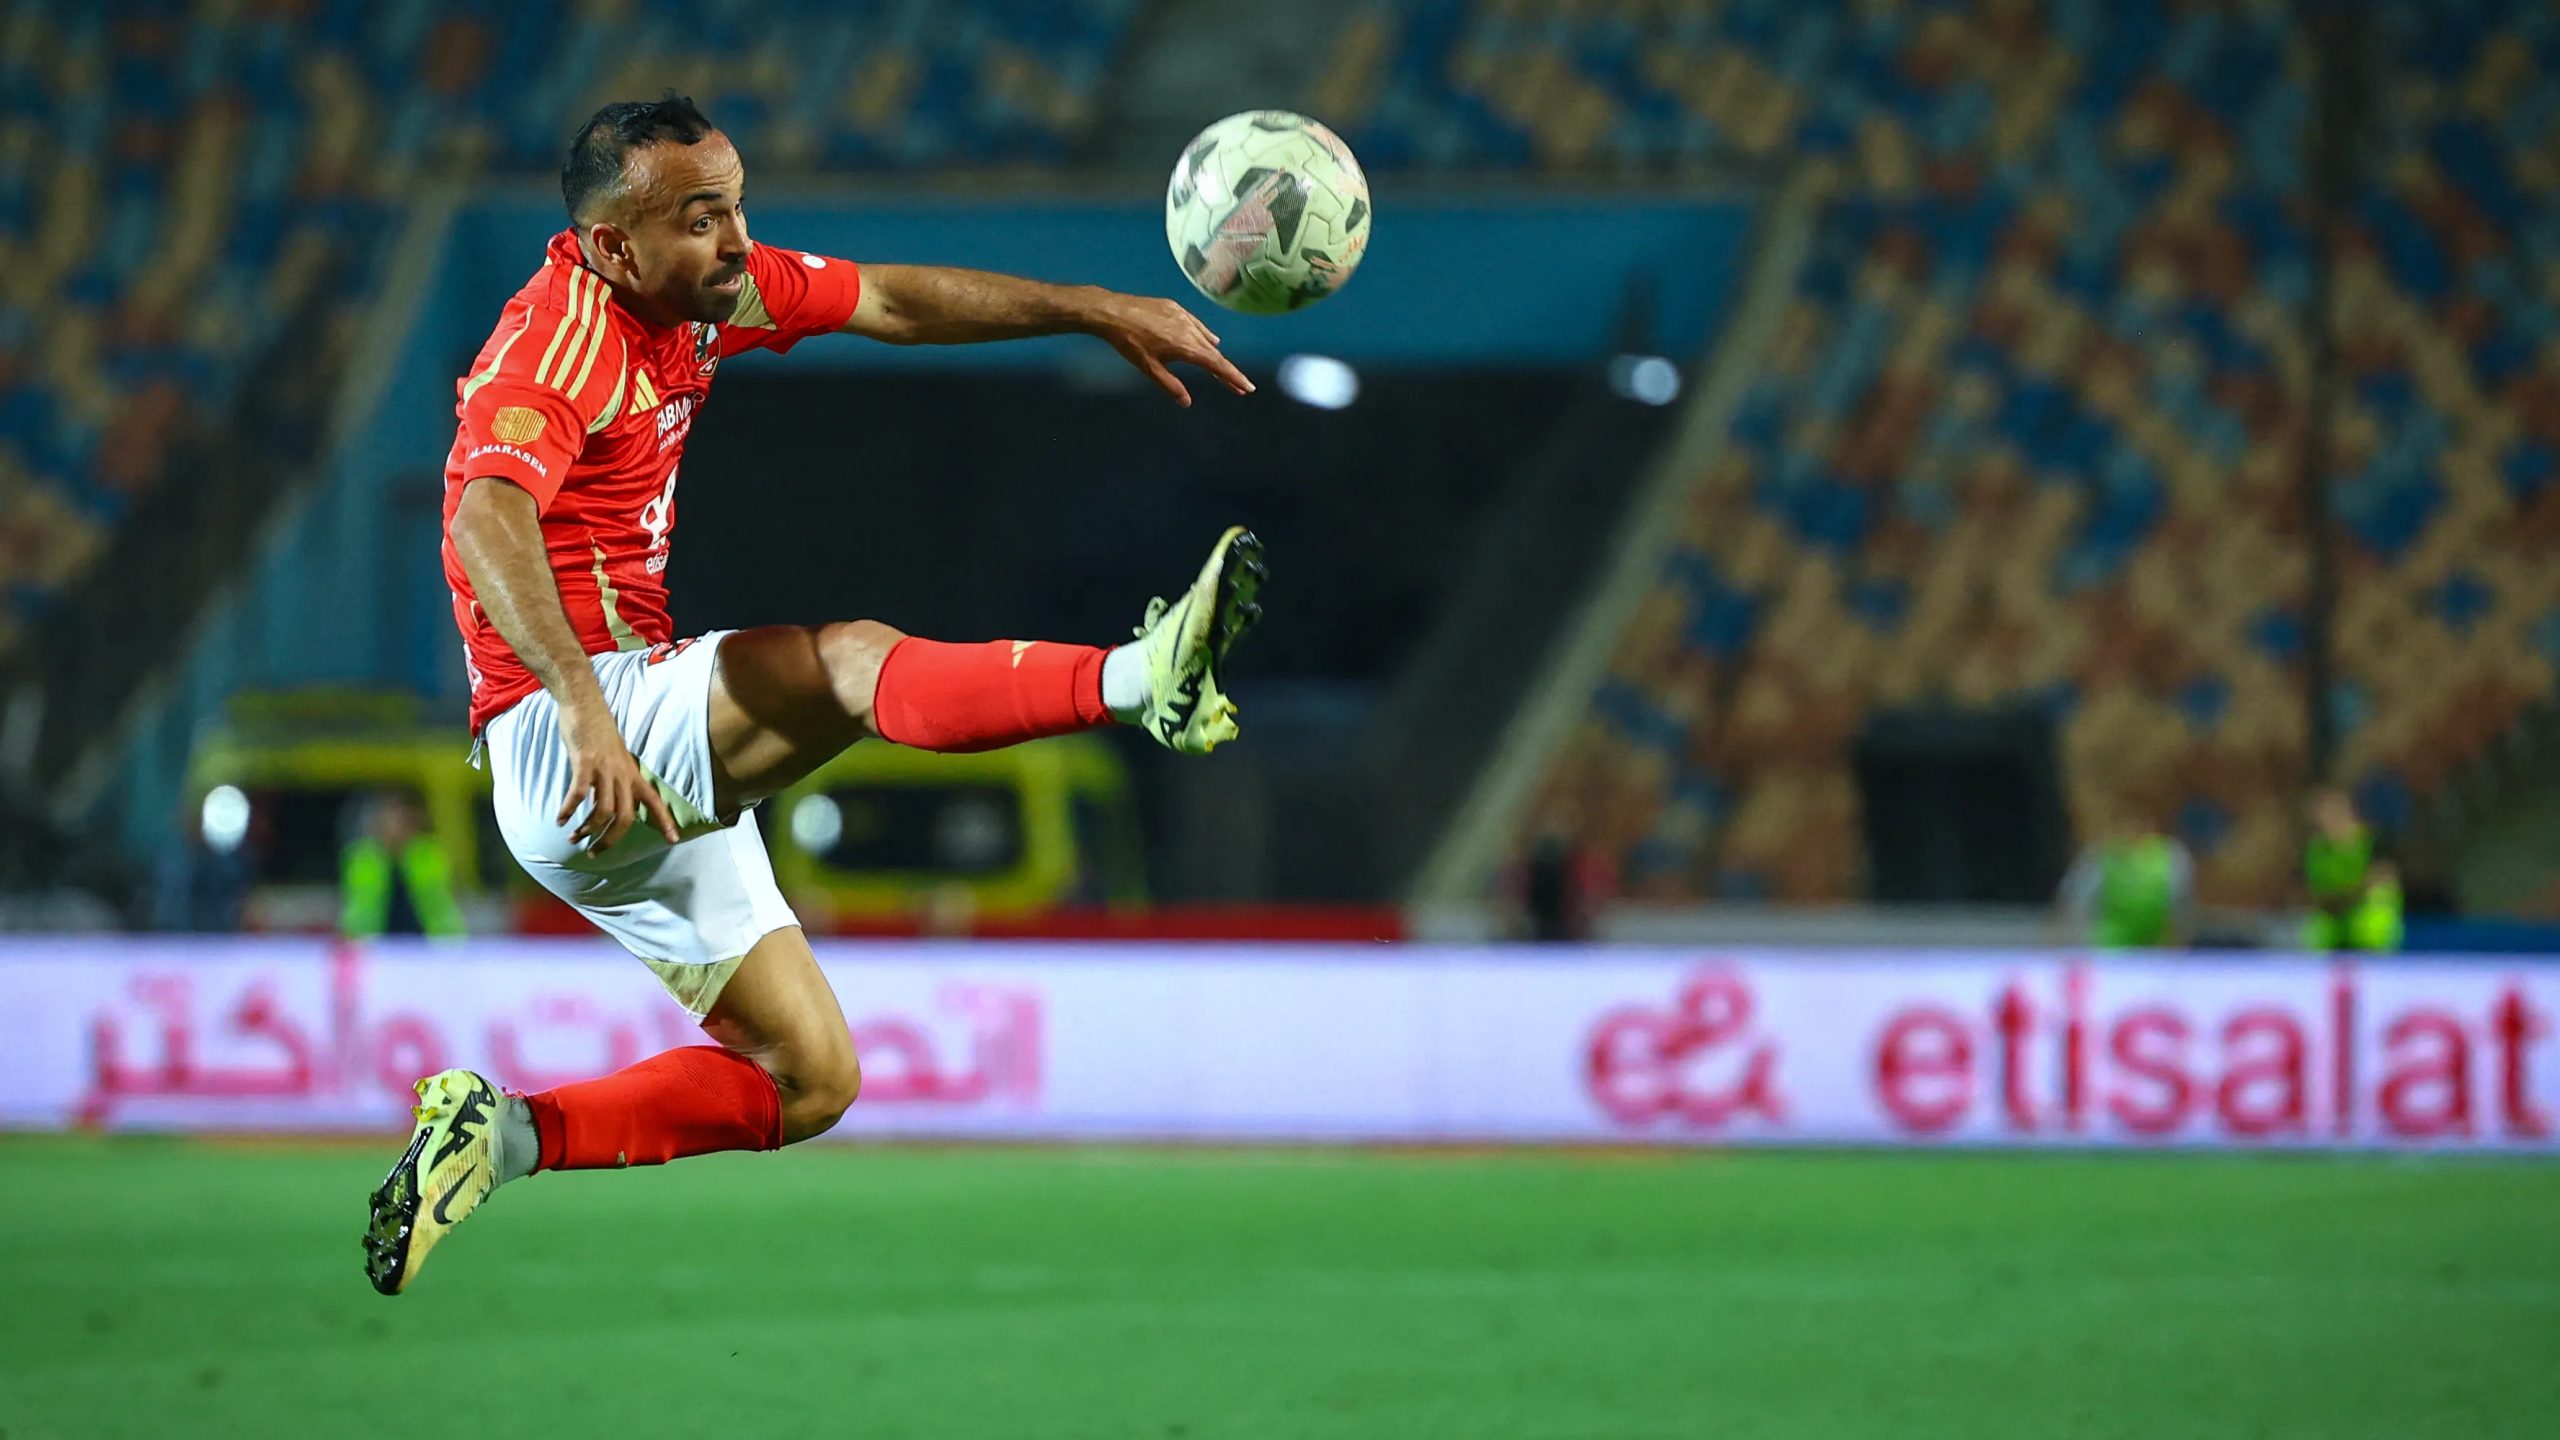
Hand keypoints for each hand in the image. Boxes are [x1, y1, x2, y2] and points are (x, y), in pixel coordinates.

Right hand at [557, 703, 681, 853]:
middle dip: (610, 839)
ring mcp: (604, 769)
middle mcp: (622, 774)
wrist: (586, 704)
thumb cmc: (599, 731)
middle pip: (625, 817)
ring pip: (603, 811)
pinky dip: (569, 809)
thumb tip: (616, 800)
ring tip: (573, 837)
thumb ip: (619, 778)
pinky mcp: (585, 762)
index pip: (654, 800)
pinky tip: (560, 819)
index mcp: (632, 774)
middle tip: (594, 852)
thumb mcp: (617, 757)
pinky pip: (579, 793)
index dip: (665, 821)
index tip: (674, 840)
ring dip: (587, 829)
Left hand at [1089, 292, 1254, 406]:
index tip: (1247, 388)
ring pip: (1205, 338)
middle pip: (1214, 353)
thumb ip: (1170, 385)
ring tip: (1221, 369)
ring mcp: (1183, 316)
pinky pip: (1196, 324)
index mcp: (1186, 347)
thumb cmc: (1129, 342)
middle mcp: (1190, 330)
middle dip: (1226, 371)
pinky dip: (1204, 335)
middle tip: (1236, 387)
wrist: (1113, 312)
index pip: (1217, 365)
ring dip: (1214, 354)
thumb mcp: (1149, 368)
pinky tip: (1209, 339)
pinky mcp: (1175, 307)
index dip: (1234, 377)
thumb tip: (1187, 402)